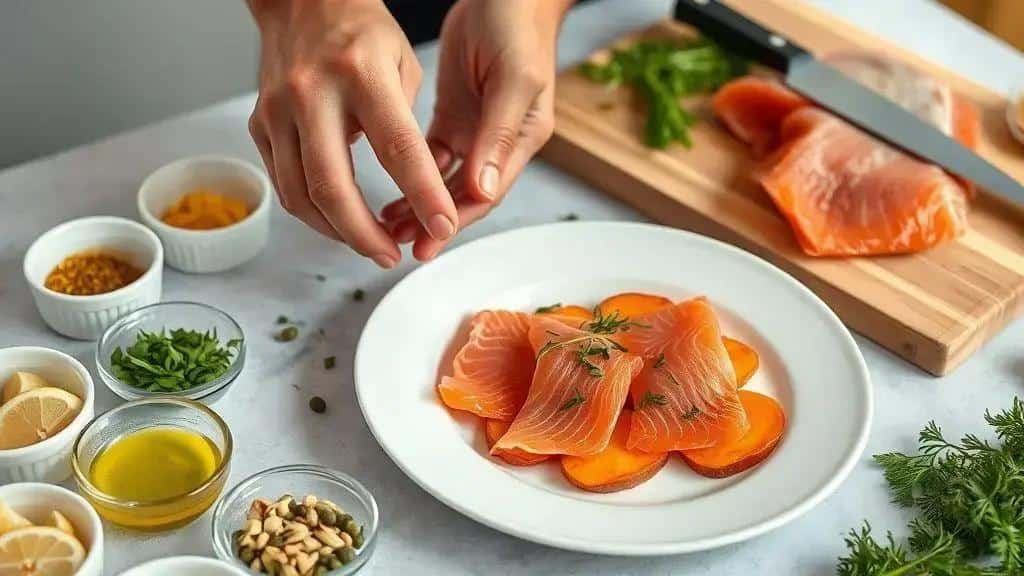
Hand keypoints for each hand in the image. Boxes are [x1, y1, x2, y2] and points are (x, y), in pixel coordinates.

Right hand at [246, 0, 456, 267]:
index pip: (398, 150)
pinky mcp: (260, 124)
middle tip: (391, 256)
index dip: (424, 196)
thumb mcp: (404, 67)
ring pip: (300, 195)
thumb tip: (421, 192)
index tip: (444, 225)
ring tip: (368, 244)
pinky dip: (312, 213)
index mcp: (361, 74)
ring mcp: (278, 111)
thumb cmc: (363, 33)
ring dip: (336, 232)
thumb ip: (409, 129)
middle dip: (364, 234)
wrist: (303, 0)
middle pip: (332, 187)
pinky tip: (337, 221)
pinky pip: (283, 185)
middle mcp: (312, 93)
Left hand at [381, 0, 571, 260]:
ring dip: (419, 204)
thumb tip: (483, 189)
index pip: (486, 193)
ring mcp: (477, 131)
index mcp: (521, 139)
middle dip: (432, 222)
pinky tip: (392, 193)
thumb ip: (498, 134)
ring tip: (388, 225)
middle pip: (463, 196)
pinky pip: (432, 157)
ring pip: (444, 181)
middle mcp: (498, 142)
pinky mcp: (456, 116)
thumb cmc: (518, 25)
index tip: (428, 243)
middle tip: (399, 243)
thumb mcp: (514, 79)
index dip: (456, 221)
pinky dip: (413, 176)